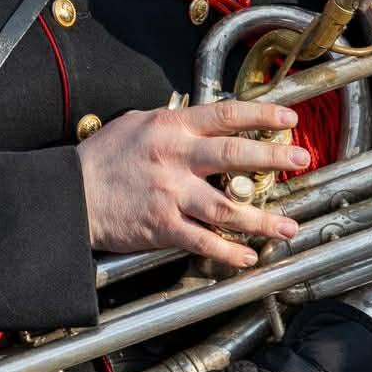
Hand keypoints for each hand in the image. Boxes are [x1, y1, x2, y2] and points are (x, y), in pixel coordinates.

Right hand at [77, 99, 309, 269]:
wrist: (70, 194)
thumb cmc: (102, 157)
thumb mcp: (137, 122)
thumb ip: (173, 123)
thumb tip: (203, 121)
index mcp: (172, 128)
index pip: (227, 115)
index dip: (263, 115)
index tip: (290, 118)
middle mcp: (176, 158)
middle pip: (237, 156)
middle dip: (275, 157)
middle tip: (302, 161)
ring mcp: (171, 194)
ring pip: (227, 207)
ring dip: (262, 219)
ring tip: (288, 226)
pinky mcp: (162, 226)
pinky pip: (202, 242)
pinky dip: (228, 252)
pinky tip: (247, 257)